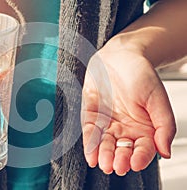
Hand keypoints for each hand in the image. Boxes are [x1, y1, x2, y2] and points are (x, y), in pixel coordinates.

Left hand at [81, 47, 175, 175]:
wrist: (120, 56)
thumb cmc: (141, 74)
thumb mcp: (157, 98)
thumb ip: (164, 125)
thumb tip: (165, 152)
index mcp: (144, 128)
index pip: (143, 149)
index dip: (140, 158)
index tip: (136, 163)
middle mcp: (125, 129)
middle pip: (122, 150)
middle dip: (119, 159)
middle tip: (117, 166)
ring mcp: (108, 124)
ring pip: (105, 144)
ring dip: (104, 154)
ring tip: (103, 163)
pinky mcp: (92, 116)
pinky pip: (90, 132)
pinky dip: (90, 144)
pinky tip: (90, 155)